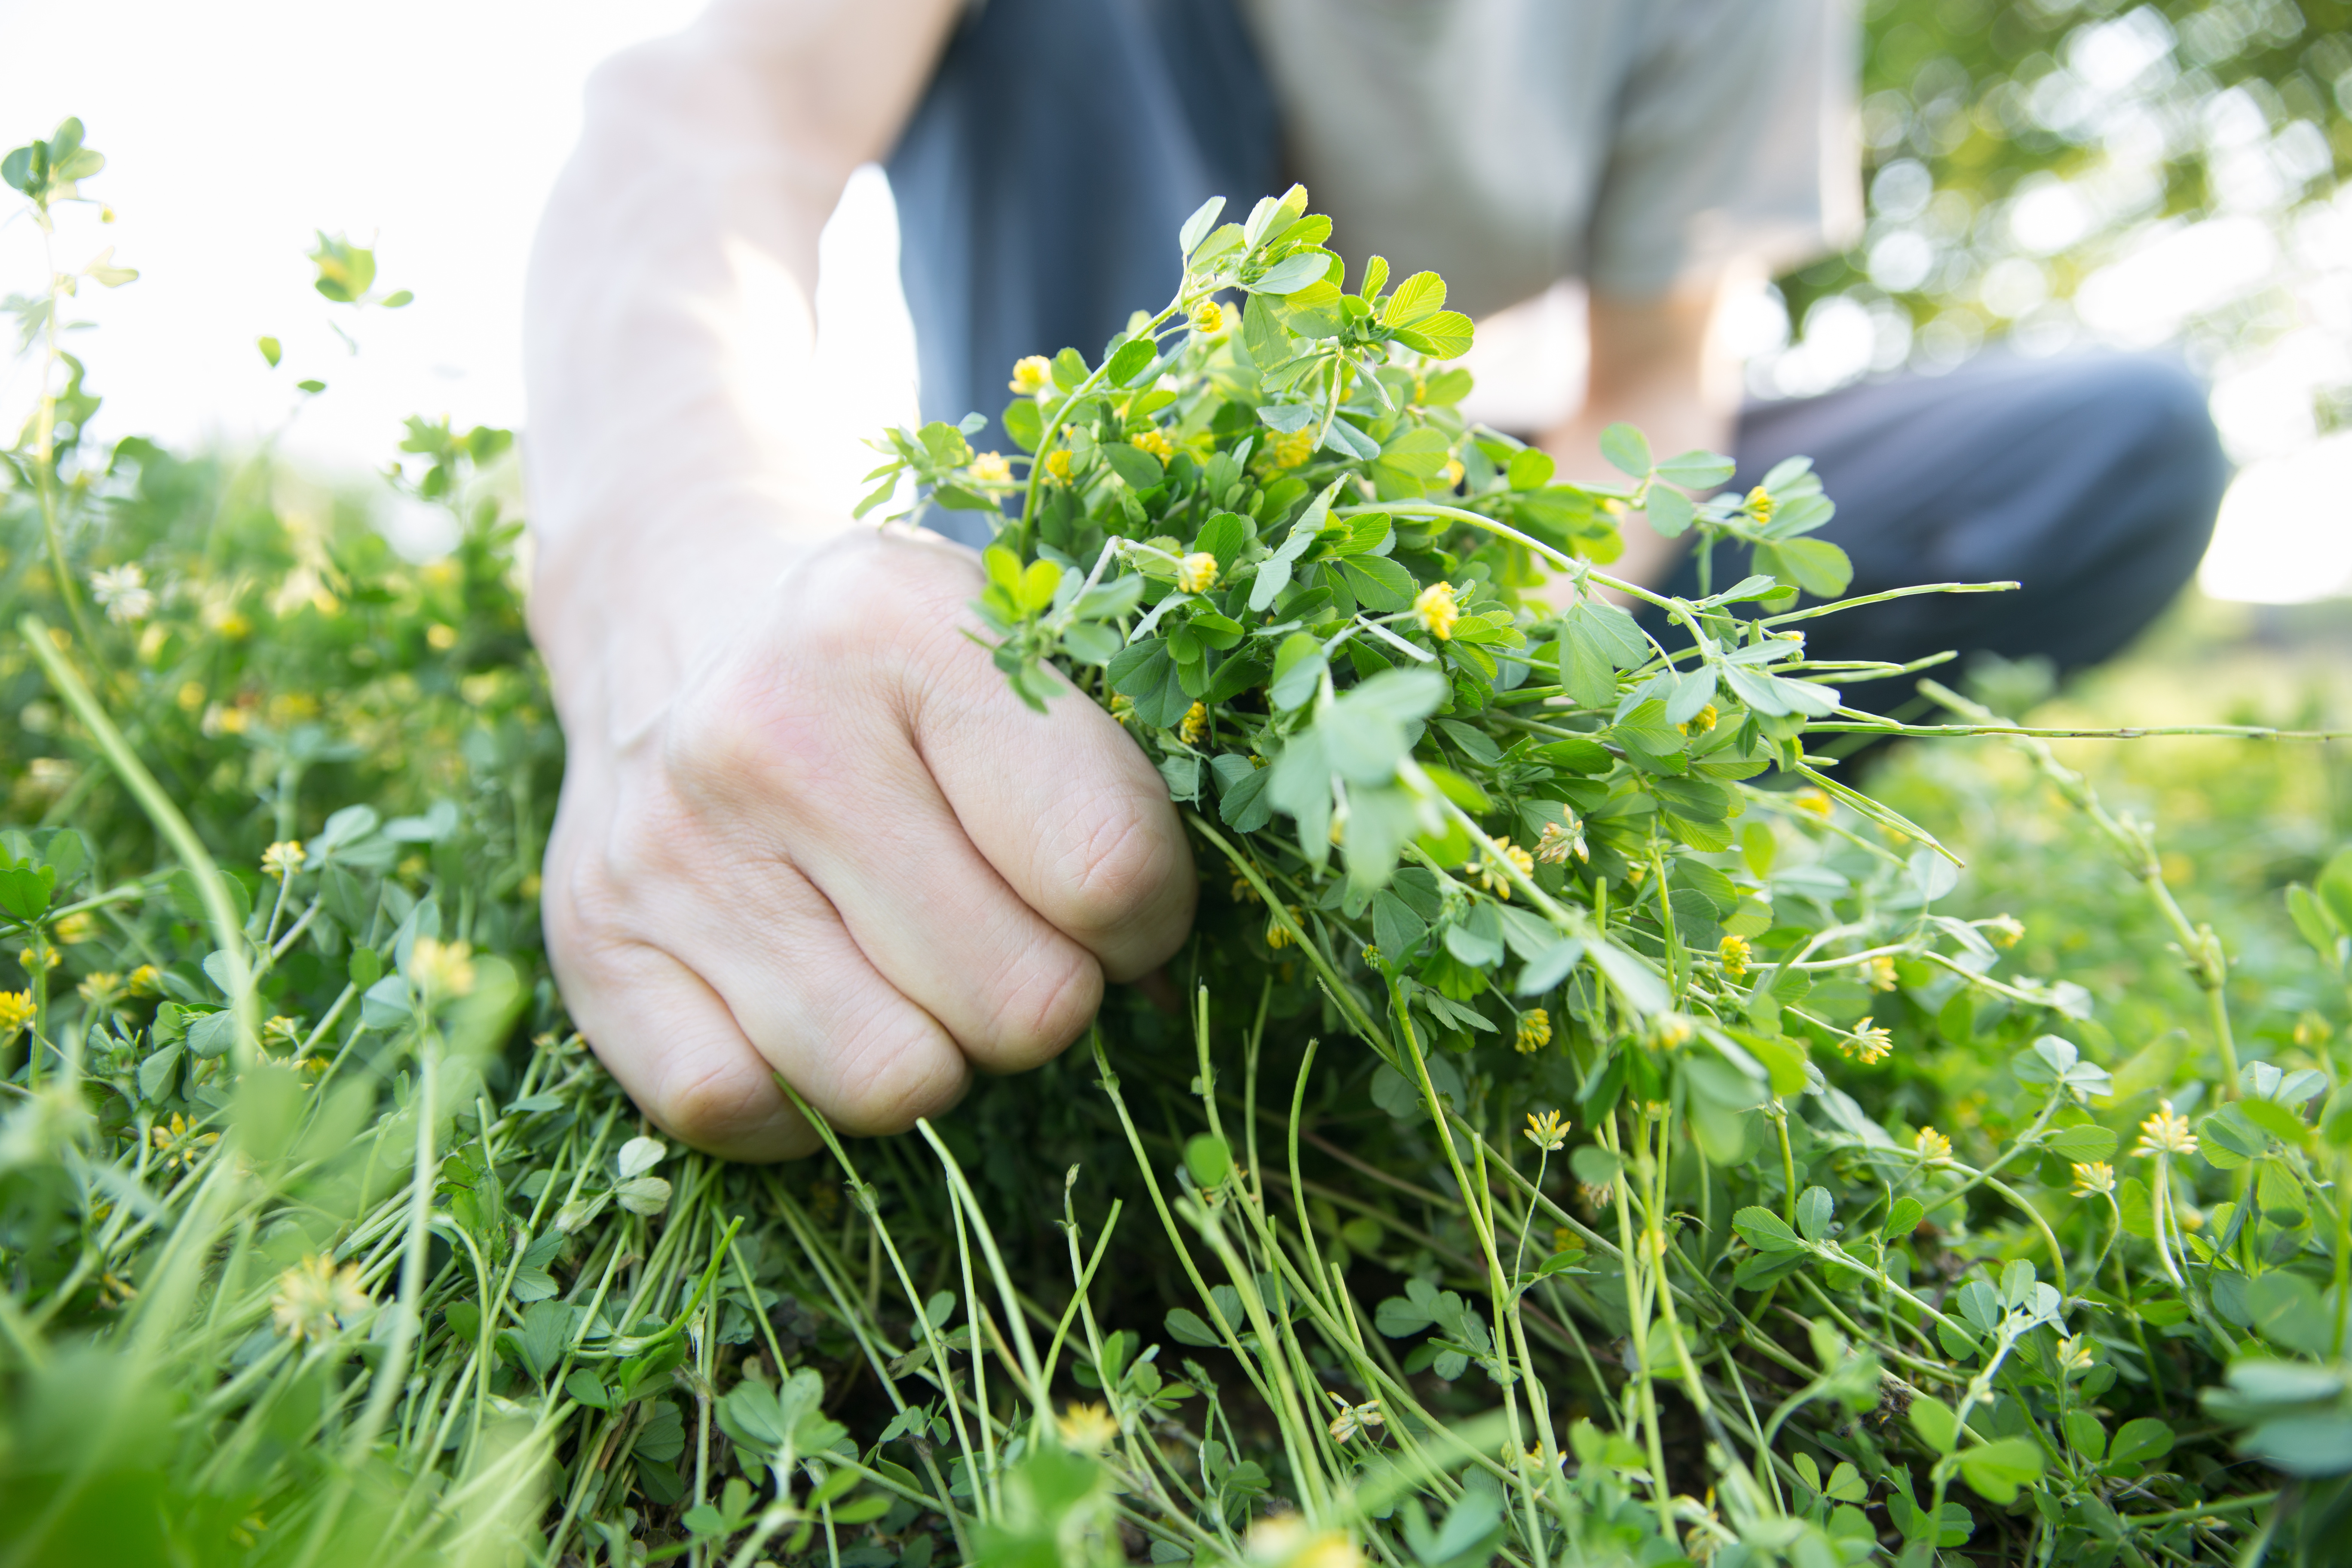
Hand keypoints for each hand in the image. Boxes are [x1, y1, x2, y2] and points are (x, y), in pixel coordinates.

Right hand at [539, 527, 1195, 1158]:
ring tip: (910, 965)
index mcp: (904, 633)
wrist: (682, 602)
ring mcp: (665, 849)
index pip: (1108, 872)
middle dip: (1045, 994)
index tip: (1113, 899)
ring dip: (934, 1054)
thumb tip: (1163, 1002)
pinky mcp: (591, 947)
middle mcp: (768, 736)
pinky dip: (799, 1093)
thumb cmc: (893, 659)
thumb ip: (1114, 803)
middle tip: (1007, 933)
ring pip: (889, 1084)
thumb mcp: (1018, 653)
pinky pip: (743, 1112)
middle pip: (1015, 1004)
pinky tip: (812, 997)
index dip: (1145, 920)